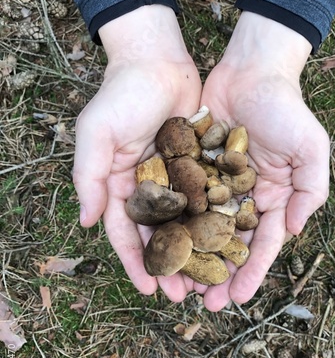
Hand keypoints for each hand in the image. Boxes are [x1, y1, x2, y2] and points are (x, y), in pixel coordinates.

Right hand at [73, 5, 201, 301]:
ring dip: (196, 253)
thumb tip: (84, 222)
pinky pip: (208, 200)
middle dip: (170, 267)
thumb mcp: (96, 135)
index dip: (136, 263)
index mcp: (120, 186)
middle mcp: (148, 189)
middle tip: (182, 296)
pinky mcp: (199, 167)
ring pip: (187, 225)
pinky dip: (215, 222)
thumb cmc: (122, 96)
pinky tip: (228, 244)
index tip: (150, 289)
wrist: (158, 61)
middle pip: (160, 237)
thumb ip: (89, 178)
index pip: (126, 234)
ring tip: (208, 281)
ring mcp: (175, 179)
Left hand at [199, 12, 329, 310]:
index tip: (237, 298)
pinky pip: (182, 200)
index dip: (251, 272)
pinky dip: (174, 223)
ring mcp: (216, 185)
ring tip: (180, 284)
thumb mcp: (311, 148)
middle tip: (204, 302)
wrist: (251, 71)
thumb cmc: (286, 109)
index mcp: (271, 199)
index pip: (262, 244)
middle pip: (229, 245)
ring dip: (192, 258)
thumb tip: (294, 231)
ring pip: (201, 230)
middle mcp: (242, 198)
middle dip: (219, 274)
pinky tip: (162, 244)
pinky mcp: (193, 170)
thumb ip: (309, 190)